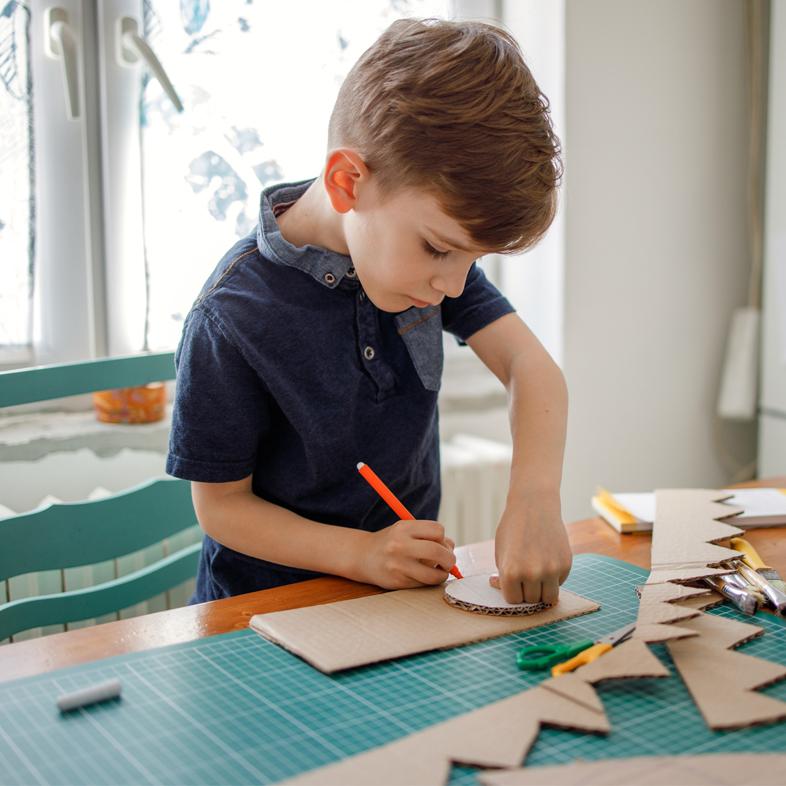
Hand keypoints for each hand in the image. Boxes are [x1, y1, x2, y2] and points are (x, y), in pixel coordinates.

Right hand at [358, 520, 455, 589]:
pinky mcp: (398, 582)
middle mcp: (400, 545)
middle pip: (438, 552)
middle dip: (449, 559)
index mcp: (403, 528)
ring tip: (439, 571)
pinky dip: (430, 582)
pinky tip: (424, 576)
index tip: (440, 543)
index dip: (443, 538)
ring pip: (434, 574)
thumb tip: (451, 547)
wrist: (362, 556)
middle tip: (448, 562)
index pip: (437, 530)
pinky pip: (424, 584)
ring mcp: (398, 565)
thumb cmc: (390, 542)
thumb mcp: (406, 531)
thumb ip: (428, 535)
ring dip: (442, 574)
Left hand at [490, 491, 571, 605]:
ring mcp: (551, 570)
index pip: (513, 600)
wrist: (535, 505)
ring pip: (549, 598)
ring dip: (542, 590)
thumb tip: (499, 587)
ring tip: (536, 573)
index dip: (512, 590)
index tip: (512, 580)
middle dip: (527, 590)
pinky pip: (559, 583)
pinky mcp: (565, 564)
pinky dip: (553, 577)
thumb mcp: (501, 552)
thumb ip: (503, 574)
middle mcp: (532, 574)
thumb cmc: (514, 528)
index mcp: (511, 572)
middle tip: (525, 573)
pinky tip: (547, 559)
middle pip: (531, 600)